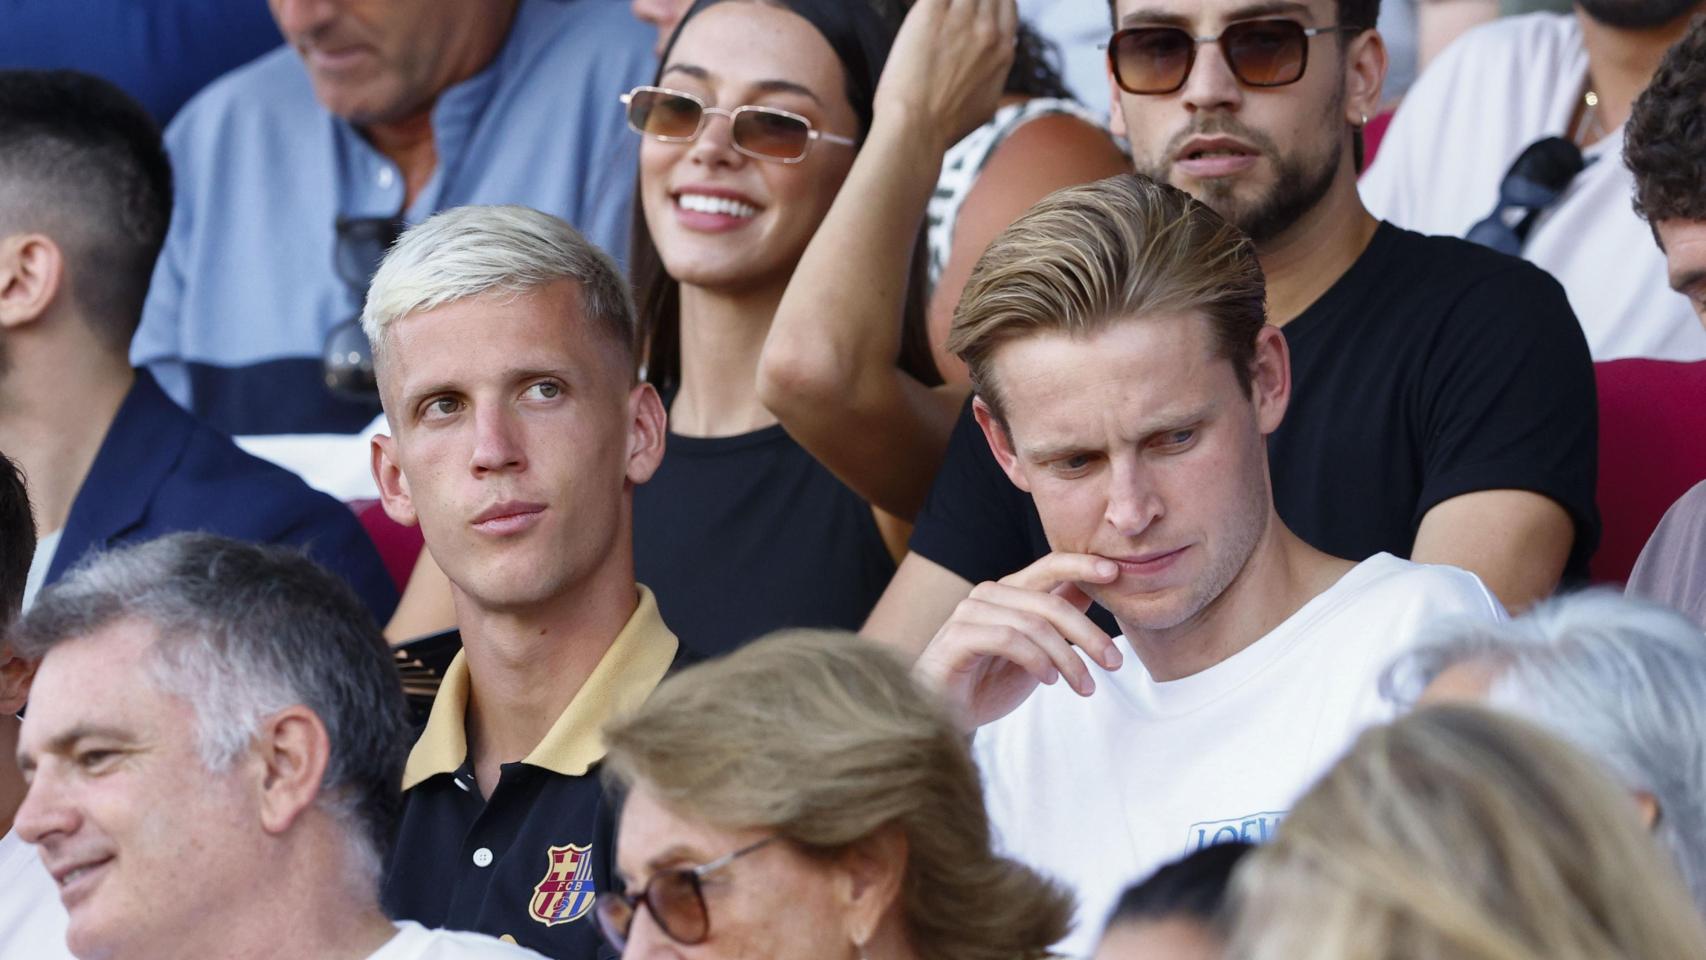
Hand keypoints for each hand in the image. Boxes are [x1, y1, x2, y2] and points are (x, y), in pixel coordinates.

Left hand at [872, 0, 1017, 150]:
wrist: (917, 127)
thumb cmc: (945, 126)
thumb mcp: (985, 106)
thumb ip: (992, 79)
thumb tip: (991, 74)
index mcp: (1003, 51)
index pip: (1006, 4)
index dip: (991, 0)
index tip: (975, 5)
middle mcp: (987, 30)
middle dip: (970, 0)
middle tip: (949, 14)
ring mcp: (960, 19)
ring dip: (948, 3)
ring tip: (935, 16)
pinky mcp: (930, 13)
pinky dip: (931, 1)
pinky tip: (924, 11)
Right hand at [914, 552, 1122, 731]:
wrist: (944, 717)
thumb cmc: (988, 683)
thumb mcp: (1037, 652)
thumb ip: (1057, 621)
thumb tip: (1091, 592)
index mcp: (1009, 591)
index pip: (1049, 566)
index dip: (1082, 564)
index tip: (1115, 572)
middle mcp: (989, 594)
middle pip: (1051, 603)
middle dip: (1089, 634)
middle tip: (1114, 662)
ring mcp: (970, 612)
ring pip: (1034, 624)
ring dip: (1067, 658)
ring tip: (1084, 686)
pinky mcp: (957, 636)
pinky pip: (1008, 639)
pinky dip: (1036, 660)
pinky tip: (1049, 680)